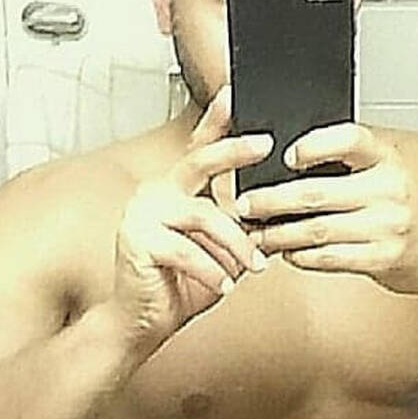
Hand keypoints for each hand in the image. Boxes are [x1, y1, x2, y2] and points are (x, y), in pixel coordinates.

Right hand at [110, 86, 271, 355]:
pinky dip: (211, 270)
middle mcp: (156, 194)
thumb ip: (241, 226)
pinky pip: (187, 250)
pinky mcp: (137, 241)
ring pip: (205, 216)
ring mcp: (143, 214)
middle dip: (234, 151)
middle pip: (199, 162)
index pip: (198, 150)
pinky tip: (223, 286)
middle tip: (265, 144)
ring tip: (250, 269)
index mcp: (175, 192)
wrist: (142, 323)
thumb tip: (280, 209)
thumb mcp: (221, 252)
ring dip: (235, 245)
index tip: (236, 95)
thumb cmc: (180, 287)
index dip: (217, 122)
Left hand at [235, 122, 417, 295]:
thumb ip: (348, 166)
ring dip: (278, 234)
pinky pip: (329, 258)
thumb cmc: (406, 208)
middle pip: (317, 192)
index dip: (314, 145)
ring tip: (254, 234)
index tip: (285, 155)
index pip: (349, 139)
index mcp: (387, 159)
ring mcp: (387, 227)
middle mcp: (389, 189)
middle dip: (271, 200)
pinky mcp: (382, 259)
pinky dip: (300, 256)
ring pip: (316, 230)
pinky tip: (286, 252)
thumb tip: (284, 163)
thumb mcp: (387, 174)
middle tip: (243, 204)